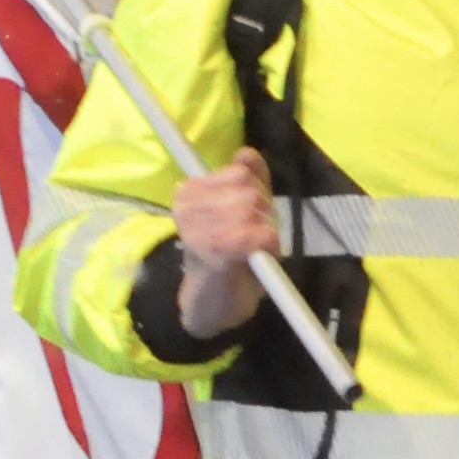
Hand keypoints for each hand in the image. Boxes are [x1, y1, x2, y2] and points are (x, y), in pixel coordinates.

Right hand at [173, 149, 278, 338]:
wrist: (211, 306)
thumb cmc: (227, 258)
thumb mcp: (238, 211)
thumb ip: (247, 180)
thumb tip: (246, 152)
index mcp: (190, 190)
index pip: (242, 170)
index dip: (257, 193)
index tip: (250, 217)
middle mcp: (188, 203)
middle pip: (251, 190)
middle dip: (265, 214)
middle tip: (253, 239)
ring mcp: (199, 226)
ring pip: (257, 210)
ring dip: (267, 232)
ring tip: (252, 251)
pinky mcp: (216, 248)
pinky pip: (261, 234)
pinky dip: (270, 248)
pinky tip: (256, 260)